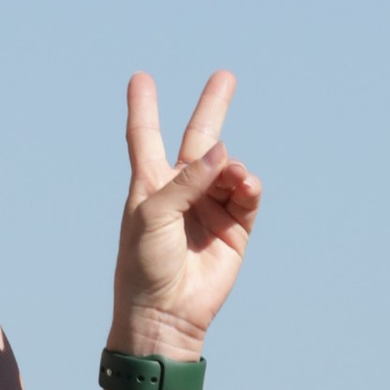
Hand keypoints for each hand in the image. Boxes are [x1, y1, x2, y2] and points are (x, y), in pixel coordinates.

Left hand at [113, 74, 260, 359]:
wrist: (165, 313)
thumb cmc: (144, 264)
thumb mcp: (153, 215)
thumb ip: (187, 181)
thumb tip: (223, 151)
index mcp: (151, 184)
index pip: (146, 136)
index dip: (144, 107)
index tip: (141, 78)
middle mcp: (182, 190)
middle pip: (199, 139)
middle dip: (213, 107)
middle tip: (226, 76)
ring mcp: (210, 207)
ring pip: (229, 169)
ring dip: (232, 167)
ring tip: (233, 177)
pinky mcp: (235, 228)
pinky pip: (247, 196)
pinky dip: (248, 187)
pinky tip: (245, 184)